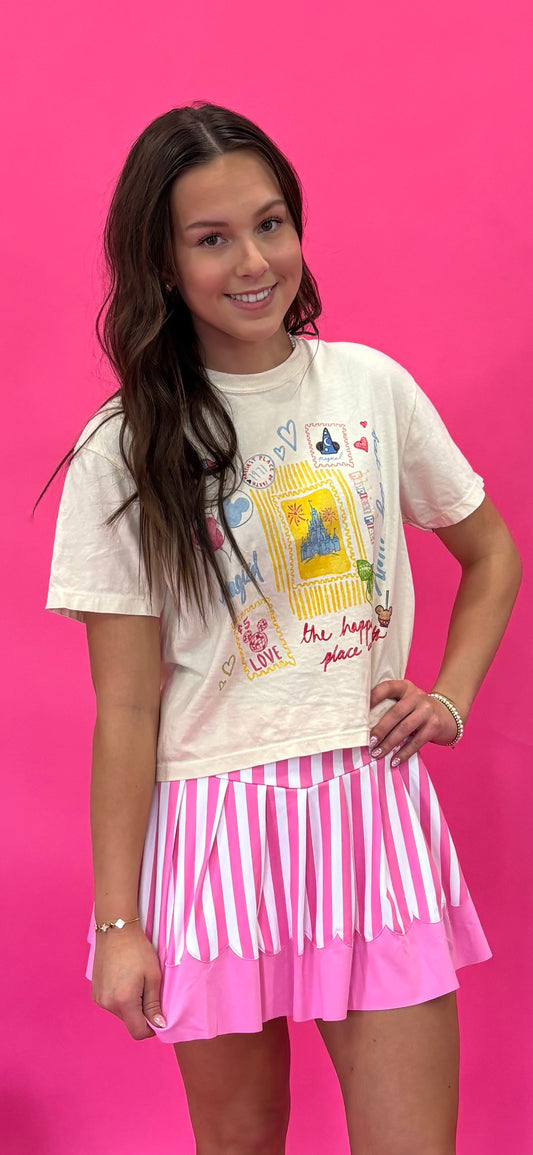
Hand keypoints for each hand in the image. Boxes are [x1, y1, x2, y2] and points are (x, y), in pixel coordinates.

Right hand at [91, 923, 165, 1039]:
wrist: (116, 930)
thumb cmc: (137, 950)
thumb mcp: (152, 976)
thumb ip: (154, 1004)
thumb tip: (159, 1025)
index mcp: (124, 1002)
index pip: (138, 1032)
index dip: (151, 1028)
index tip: (158, 1015)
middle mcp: (108, 1004)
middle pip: (129, 1022)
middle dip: (141, 1012)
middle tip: (147, 988)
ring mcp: (99, 998)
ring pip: (121, 1013)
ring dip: (130, 1004)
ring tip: (134, 980)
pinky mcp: (95, 992)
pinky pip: (111, 1003)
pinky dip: (120, 998)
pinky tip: (124, 979)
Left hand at [369, 679, 458, 764]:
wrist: (449, 715)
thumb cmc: (418, 710)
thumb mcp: (407, 701)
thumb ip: (390, 707)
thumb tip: (364, 727)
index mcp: (405, 687)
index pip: (386, 688)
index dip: (373, 697)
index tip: (359, 711)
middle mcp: (416, 696)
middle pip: (394, 713)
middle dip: (380, 729)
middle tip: (369, 742)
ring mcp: (427, 710)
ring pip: (404, 728)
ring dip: (389, 743)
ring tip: (377, 753)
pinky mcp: (434, 725)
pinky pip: (416, 742)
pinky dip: (404, 753)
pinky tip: (394, 761)